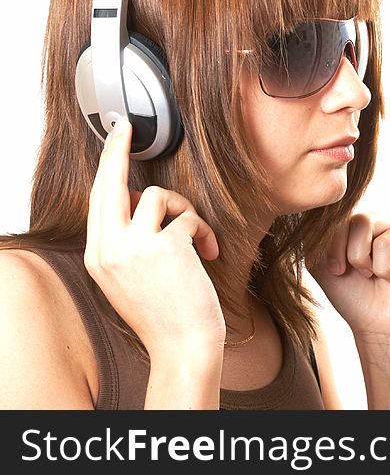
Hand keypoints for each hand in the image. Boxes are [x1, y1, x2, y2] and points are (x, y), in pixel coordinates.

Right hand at [84, 118, 225, 356]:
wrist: (184, 345)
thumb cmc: (166, 312)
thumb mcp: (130, 278)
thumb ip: (126, 241)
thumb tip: (140, 201)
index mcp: (98, 257)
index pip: (96, 201)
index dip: (105, 167)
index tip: (111, 140)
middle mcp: (109, 249)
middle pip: (109, 184)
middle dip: (117, 151)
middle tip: (126, 128)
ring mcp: (135, 246)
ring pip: (158, 195)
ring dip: (184, 209)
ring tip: (196, 238)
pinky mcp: (166, 246)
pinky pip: (188, 216)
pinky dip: (203, 229)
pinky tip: (208, 252)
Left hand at [309, 212, 389, 341]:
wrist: (382, 326)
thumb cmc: (354, 297)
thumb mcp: (321, 264)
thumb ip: (315, 236)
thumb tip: (310, 213)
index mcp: (350, 222)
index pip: (330, 216)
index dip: (328, 247)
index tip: (336, 271)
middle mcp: (372, 217)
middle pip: (347, 218)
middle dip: (346, 254)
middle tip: (361, 275)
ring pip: (364, 224)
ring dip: (363, 260)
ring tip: (374, 274)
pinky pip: (385, 242)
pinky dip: (383, 268)